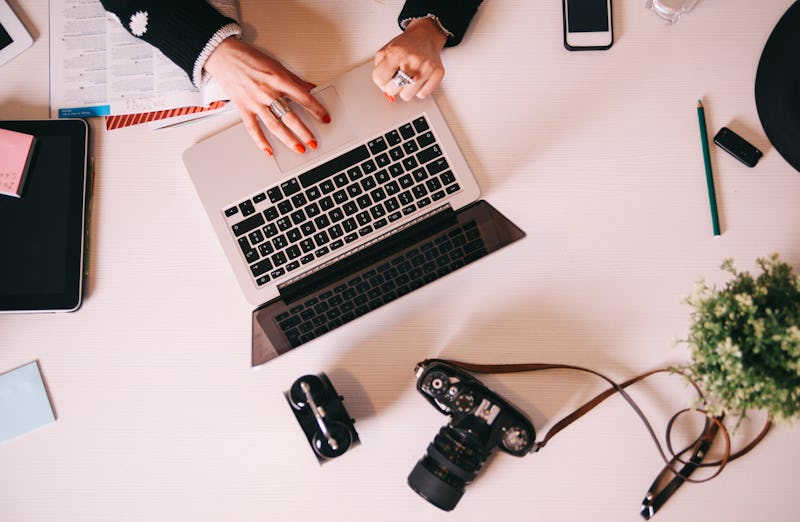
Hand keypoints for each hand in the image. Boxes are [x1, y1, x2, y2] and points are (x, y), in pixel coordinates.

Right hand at [204, 38, 330, 154]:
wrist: (223, 55)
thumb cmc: (248, 57)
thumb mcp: (276, 65)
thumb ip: (293, 79)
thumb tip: (309, 88)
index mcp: (278, 79)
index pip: (303, 97)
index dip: (316, 109)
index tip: (325, 118)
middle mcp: (267, 92)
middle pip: (289, 116)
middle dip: (304, 131)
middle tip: (314, 142)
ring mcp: (255, 102)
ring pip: (274, 125)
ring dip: (288, 139)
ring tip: (299, 148)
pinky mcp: (243, 108)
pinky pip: (253, 128)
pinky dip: (261, 141)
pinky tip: (269, 150)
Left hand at [373, 17, 448, 101]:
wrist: (425, 36)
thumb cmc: (405, 45)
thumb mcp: (385, 51)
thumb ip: (380, 70)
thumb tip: (383, 89)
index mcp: (395, 53)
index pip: (380, 80)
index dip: (381, 81)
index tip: (385, 77)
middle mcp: (411, 61)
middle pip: (392, 90)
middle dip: (392, 86)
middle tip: (397, 77)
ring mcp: (425, 68)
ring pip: (407, 96)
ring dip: (406, 89)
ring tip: (408, 77)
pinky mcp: (437, 73)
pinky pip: (422, 94)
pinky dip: (419, 90)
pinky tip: (419, 79)